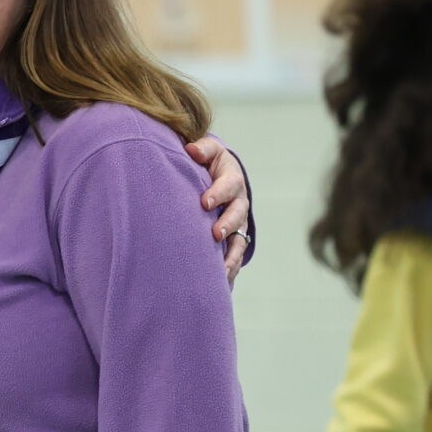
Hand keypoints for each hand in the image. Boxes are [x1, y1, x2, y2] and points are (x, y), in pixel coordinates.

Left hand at [184, 137, 252, 280]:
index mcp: (231, 179)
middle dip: (227, 224)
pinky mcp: (235, 238)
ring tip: (221, 268)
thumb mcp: (208, 152)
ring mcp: (239, 222)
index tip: (204, 202)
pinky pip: (235, 255)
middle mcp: (238, 202)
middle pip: (237, 214)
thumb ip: (202, 149)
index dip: (218, 193)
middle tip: (215, 234)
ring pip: (240, 239)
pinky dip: (230, 268)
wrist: (220, 177)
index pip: (228, 185)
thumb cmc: (208, 163)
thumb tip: (191, 149)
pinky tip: (222, 282)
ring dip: (232, 253)